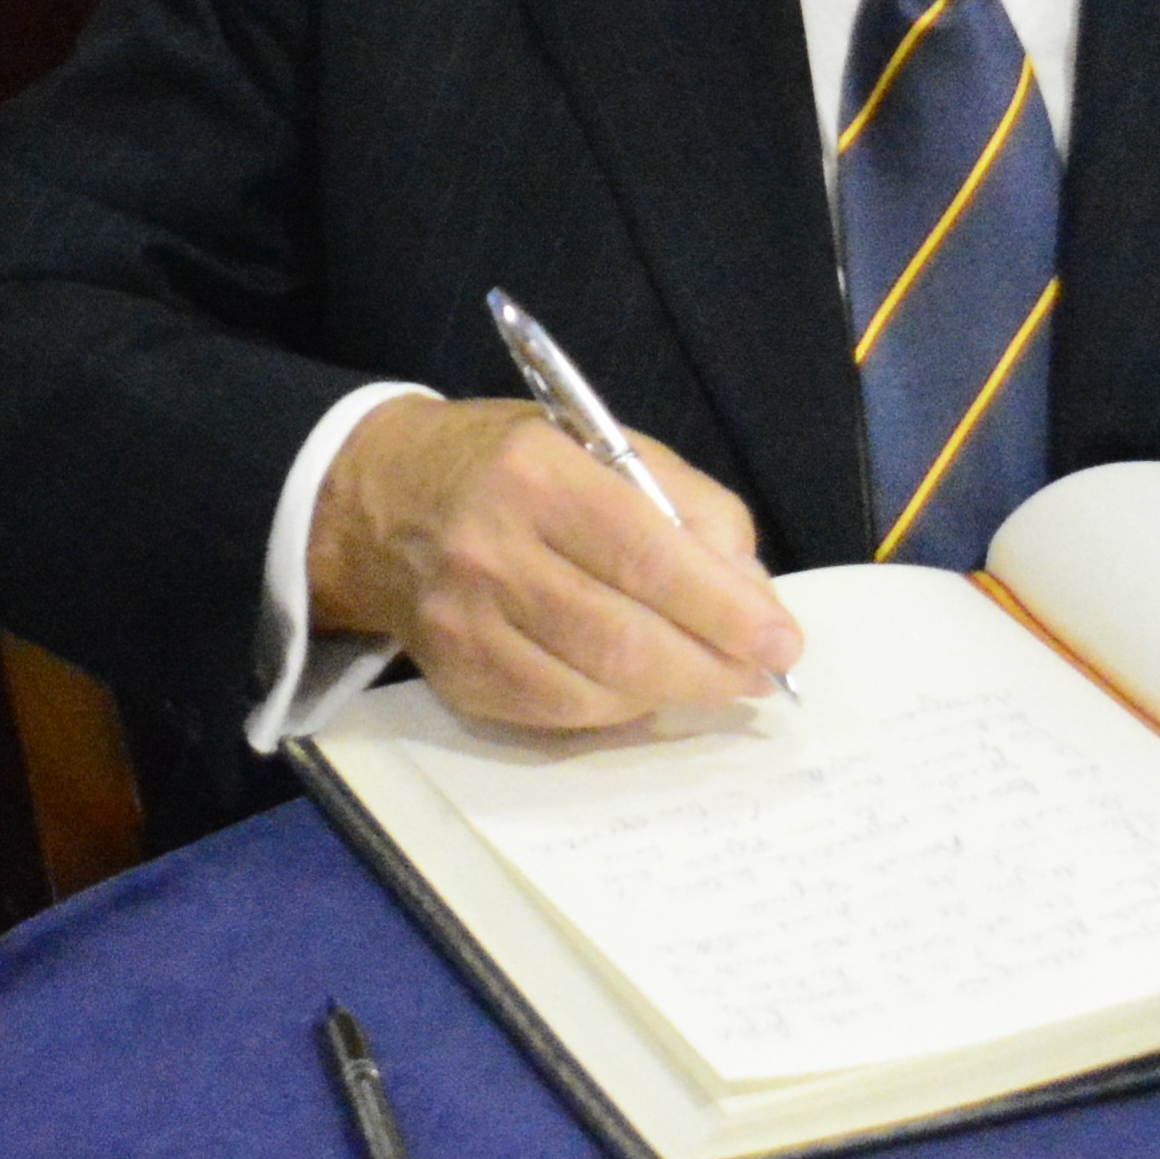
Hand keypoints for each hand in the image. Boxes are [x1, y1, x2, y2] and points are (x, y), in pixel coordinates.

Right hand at [307, 398, 805, 728]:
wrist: (378, 501)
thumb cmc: (510, 465)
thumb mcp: (598, 445)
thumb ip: (685, 505)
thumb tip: (751, 591)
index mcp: (537, 473)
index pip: (647, 555)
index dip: (724, 610)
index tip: (781, 641)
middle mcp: (492, 550)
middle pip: (624, 637)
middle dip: (711, 667)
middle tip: (759, 675)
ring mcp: (467, 623)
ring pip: (596, 688)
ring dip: (673, 693)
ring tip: (714, 680)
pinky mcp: (457, 676)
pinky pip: (559, 713)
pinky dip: (618, 708)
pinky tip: (643, 687)